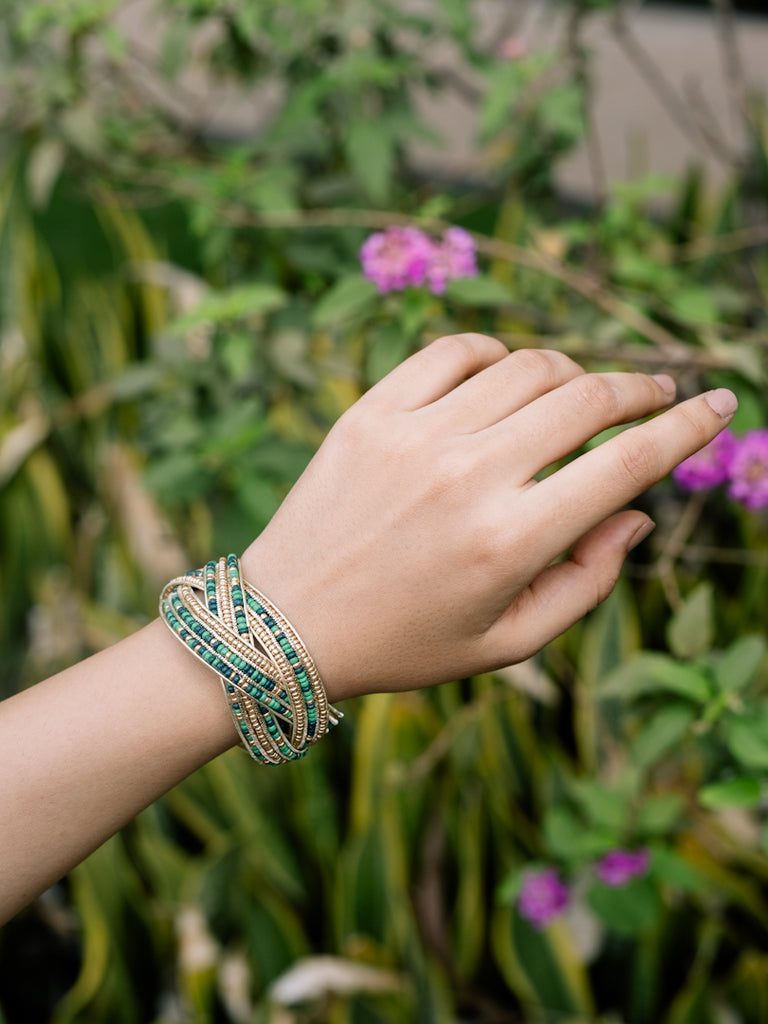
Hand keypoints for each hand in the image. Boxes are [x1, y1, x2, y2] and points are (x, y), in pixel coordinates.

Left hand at [242, 334, 736, 700]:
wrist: (282, 624)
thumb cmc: (402, 643)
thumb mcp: (505, 643)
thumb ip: (585, 584)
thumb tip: (635, 514)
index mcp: (510, 541)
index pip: (627, 463)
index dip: (687, 428)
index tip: (719, 403)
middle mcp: (469, 476)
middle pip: (586, 398)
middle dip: (640, 390)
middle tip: (655, 395)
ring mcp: (414, 435)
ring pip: (527, 367)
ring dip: (571, 373)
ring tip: (578, 398)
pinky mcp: (369, 411)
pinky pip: (453, 350)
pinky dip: (495, 354)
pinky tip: (504, 378)